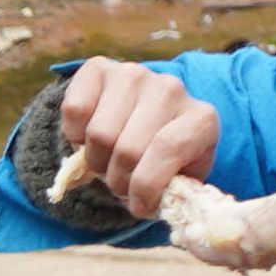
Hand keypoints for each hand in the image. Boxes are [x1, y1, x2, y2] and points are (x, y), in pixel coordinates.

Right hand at [55, 58, 222, 218]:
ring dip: (96, 161)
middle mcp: (170, 88)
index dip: (146, 186)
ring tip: (106, 163)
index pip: (167, 150)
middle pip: (127, 149)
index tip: (139, 207)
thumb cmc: (164, 158)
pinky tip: (89, 137)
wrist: (143, 120)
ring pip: (99, 133)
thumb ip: (171, 192)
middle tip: (119, 184)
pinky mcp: (99, 68)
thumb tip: (147, 204)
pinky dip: (74, 136)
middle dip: (117, 180)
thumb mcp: (179, 178)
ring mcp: (134, 73)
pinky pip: (75, 111)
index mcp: (201, 118)